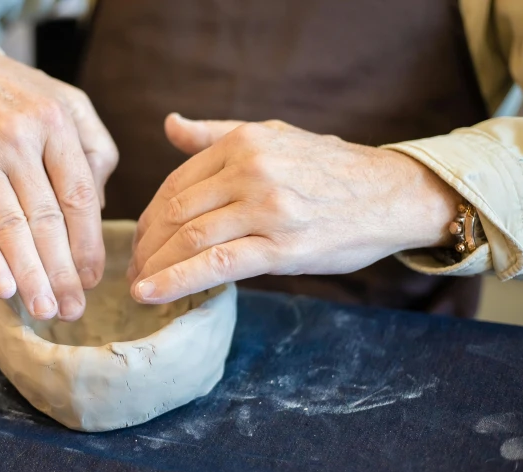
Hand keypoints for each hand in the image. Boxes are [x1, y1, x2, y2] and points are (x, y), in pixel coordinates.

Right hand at [0, 39, 117, 320]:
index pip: (79, 196)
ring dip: (30, 276)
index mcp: (57, 123)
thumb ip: (95, 149)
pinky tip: (2, 289)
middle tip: (73, 310)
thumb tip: (99, 208)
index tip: (93, 278)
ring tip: (45, 310)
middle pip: (48, 219)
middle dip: (62, 271)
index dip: (88, 244)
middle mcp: (19, 140)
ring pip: (11, 227)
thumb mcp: (67, 102)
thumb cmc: (16, 93)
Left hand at [128, 114, 460, 303]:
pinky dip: (177, 280)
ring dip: (154, 266)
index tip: (140, 241)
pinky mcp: (282, 246)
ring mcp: (266, 208)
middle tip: (132, 269)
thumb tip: (169, 124)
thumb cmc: (329, 168)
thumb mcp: (273, 135)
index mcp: (243, 143)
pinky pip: (218, 265)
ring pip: (190, 238)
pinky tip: (151, 294)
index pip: (176, 183)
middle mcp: (251, 170)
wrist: (391, 194)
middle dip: (146, 245)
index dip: (150, 217)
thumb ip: (215, 134)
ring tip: (138, 286)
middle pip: (176, 211)